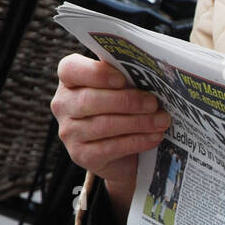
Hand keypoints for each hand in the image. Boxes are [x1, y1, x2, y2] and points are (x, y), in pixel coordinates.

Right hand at [51, 55, 169, 223]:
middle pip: (90, 100)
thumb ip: (127, 76)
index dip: (95, 73)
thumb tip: (152, 73)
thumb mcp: (122, 89)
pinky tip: (154, 137)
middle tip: (154, 103)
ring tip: (162, 121)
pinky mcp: (81, 155)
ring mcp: (69, 132)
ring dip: (138, 122)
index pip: (70, 69)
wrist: (121, 153)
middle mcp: (63, 105)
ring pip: (103, 125)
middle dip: (127, 101)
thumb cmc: (122, 110)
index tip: (122, 78)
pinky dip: (137, 141)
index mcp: (70, 80)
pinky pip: (111, 147)